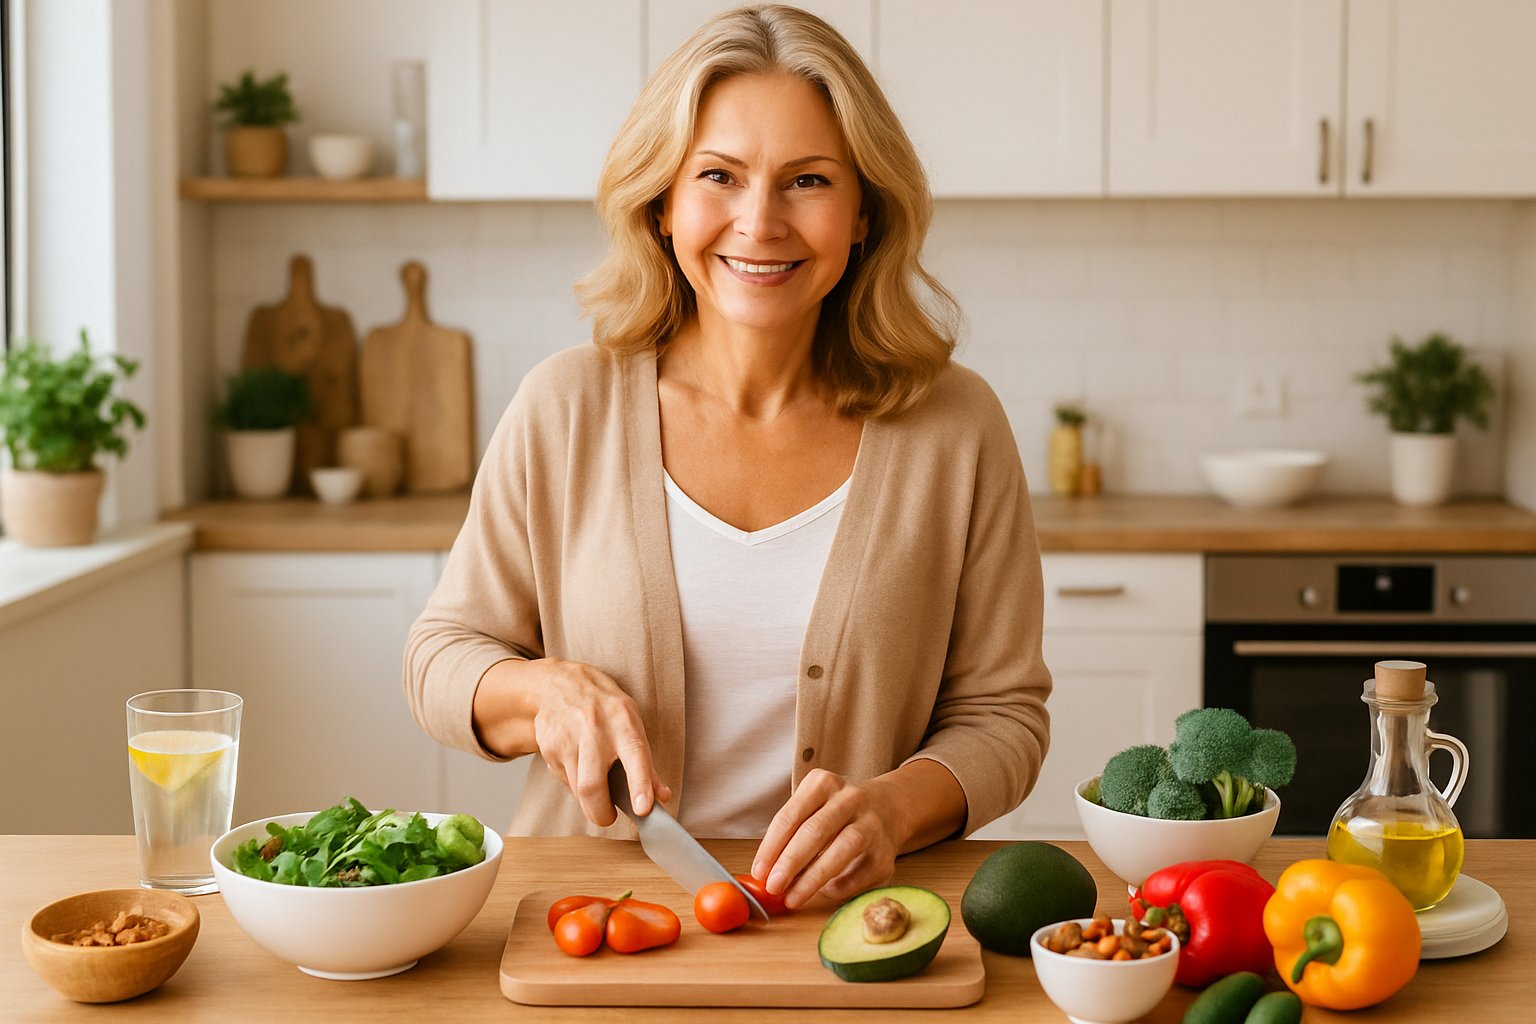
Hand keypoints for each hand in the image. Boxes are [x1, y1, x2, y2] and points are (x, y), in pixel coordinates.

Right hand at [526, 659, 670, 826]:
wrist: (559, 685)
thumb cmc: (604, 709)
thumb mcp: (631, 723)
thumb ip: (647, 763)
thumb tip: (663, 797)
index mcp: (623, 720)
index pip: (635, 755)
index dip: (640, 784)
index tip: (643, 809)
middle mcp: (594, 728)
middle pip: (592, 785)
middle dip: (601, 813)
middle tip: (608, 816)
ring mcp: (568, 738)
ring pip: (577, 789)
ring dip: (588, 800)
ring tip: (596, 786)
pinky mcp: (549, 748)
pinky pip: (564, 780)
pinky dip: (574, 784)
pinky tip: (578, 766)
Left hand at [750, 769, 904, 909]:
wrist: (888, 810)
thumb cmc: (835, 814)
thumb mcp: (812, 809)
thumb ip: (791, 836)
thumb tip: (765, 874)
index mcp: (824, 783)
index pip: (791, 816)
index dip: (772, 846)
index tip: (759, 872)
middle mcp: (851, 798)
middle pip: (815, 831)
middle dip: (790, 862)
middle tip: (773, 887)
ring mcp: (872, 823)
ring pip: (841, 850)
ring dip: (812, 878)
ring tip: (793, 898)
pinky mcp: (886, 852)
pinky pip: (860, 874)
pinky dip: (840, 887)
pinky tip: (824, 893)